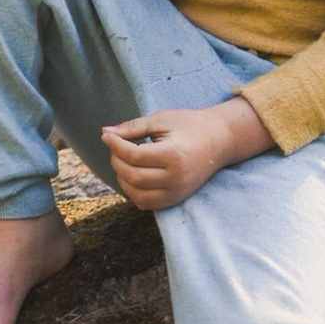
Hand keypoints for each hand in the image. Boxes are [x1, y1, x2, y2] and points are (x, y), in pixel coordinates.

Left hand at [102, 94, 272, 209]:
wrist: (219, 140)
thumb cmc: (189, 125)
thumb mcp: (161, 120)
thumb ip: (133, 127)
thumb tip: (105, 132)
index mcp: (174, 155)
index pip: (135, 156)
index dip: (115, 145)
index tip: (107, 135)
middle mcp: (176, 178)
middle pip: (134, 177)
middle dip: (116, 161)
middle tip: (115, 146)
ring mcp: (178, 192)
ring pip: (138, 196)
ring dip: (123, 179)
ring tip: (123, 160)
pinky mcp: (177, 198)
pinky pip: (148, 204)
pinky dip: (134, 192)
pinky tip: (132, 174)